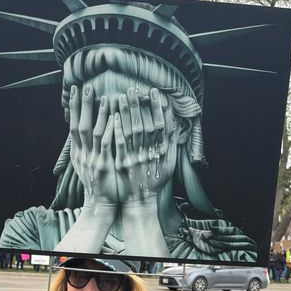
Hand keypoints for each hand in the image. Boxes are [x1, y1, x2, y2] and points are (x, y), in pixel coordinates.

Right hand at [68, 84, 117, 205]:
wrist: (100, 205)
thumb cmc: (97, 183)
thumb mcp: (86, 164)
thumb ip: (85, 147)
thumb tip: (82, 129)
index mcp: (78, 153)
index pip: (73, 126)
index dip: (74, 107)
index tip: (76, 90)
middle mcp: (83, 155)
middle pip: (81, 126)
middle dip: (83, 106)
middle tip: (86, 87)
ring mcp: (94, 161)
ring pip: (95, 133)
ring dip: (99, 115)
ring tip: (104, 97)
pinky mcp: (105, 167)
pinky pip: (108, 146)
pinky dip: (111, 131)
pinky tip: (116, 118)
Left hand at [114, 87, 174, 205]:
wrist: (141, 201)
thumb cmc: (156, 180)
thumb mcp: (170, 162)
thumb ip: (172, 142)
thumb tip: (176, 122)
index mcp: (162, 152)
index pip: (162, 125)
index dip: (159, 108)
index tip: (155, 92)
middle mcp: (149, 153)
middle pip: (145, 125)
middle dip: (141, 106)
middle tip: (135, 88)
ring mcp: (135, 159)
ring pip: (132, 132)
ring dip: (127, 113)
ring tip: (122, 96)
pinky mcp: (122, 164)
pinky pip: (119, 145)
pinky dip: (118, 130)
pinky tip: (114, 116)